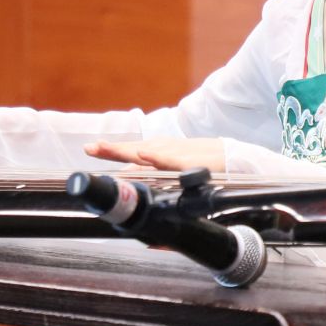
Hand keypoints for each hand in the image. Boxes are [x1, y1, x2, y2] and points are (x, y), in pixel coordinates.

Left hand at [83, 137, 226, 173]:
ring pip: (148, 152)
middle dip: (112, 149)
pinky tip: (144, 156)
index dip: (111, 149)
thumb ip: (152, 172)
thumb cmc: (204, 162)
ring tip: (105, 148)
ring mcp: (178, 154)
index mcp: (160, 151)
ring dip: (127, 150)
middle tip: (91, 148)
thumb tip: (129, 177)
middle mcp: (166, 149)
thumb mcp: (174, 168)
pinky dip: (157, 157)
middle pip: (134, 148)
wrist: (235, 159)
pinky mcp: (192, 162)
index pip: (132, 150)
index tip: (90, 149)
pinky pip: (173, 161)